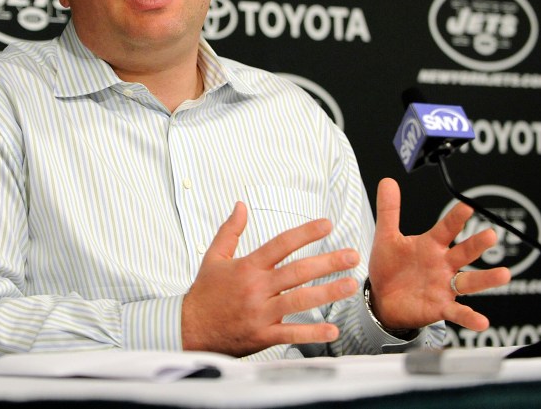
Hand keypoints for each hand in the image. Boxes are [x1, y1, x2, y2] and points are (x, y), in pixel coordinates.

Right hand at [181, 201, 360, 355]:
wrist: (189, 330)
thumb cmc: (204, 294)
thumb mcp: (213, 257)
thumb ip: (230, 230)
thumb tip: (240, 205)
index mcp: (247, 267)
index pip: (280, 244)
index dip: (305, 233)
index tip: (327, 224)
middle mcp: (256, 288)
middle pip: (297, 271)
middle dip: (327, 262)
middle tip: (351, 255)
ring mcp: (260, 313)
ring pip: (299, 301)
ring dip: (328, 292)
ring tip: (350, 284)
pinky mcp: (262, 336)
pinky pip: (291, 334)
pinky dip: (312, 333)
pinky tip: (332, 330)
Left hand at [367, 178, 510, 331]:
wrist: (380, 298)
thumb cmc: (389, 267)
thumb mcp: (387, 237)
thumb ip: (389, 210)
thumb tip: (387, 180)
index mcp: (431, 245)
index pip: (447, 228)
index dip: (456, 217)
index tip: (468, 206)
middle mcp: (443, 264)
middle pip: (464, 252)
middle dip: (477, 244)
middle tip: (491, 235)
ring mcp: (445, 286)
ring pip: (470, 282)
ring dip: (487, 279)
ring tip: (504, 274)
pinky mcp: (440, 307)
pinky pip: (457, 312)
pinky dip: (469, 317)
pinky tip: (481, 322)